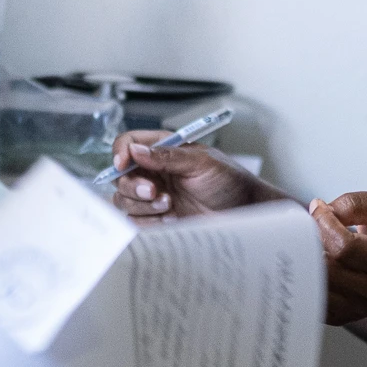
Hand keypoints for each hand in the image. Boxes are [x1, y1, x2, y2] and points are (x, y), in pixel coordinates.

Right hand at [107, 131, 286, 220]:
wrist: (245, 213)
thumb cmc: (231, 182)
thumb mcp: (202, 163)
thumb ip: (167, 156)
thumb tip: (135, 150)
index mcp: (164, 150)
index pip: (129, 144)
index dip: (121, 153)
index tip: (124, 165)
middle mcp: (155, 171)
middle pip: (121, 176)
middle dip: (134, 186)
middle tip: (156, 191)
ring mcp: (155, 196)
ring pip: (124, 200)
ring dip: (144, 205)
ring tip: (170, 206)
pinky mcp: (158, 218)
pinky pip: (136, 221)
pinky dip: (150, 221)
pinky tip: (171, 219)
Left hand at [309, 191, 366, 333]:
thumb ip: (357, 204)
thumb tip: (321, 210)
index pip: (345, 247)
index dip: (325, 224)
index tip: (320, 209)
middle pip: (327, 267)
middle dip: (313, 241)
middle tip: (314, 226)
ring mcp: (356, 308)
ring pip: (314, 284)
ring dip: (306, 259)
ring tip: (316, 243)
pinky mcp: (340, 316)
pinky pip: (310, 297)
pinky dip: (305, 277)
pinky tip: (315, 262)